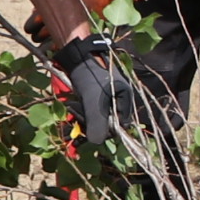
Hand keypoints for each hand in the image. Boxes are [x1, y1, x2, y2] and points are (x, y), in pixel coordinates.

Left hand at [50, 32, 121, 153]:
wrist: (77, 56)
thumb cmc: (89, 75)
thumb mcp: (93, 101)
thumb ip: (96, 122)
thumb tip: (97, 143)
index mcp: (126, 100)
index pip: (121, 126)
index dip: (106, 130)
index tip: (90, 126)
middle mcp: (119, 100)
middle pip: (108, 123)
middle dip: (91, 121)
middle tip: (76, 112)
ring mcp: (108, 99)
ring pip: (98, 118)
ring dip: (84, 116)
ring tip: (73, 106)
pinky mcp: (97, 98)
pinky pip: (91, 112)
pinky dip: (81, 111)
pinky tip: (73, 104)